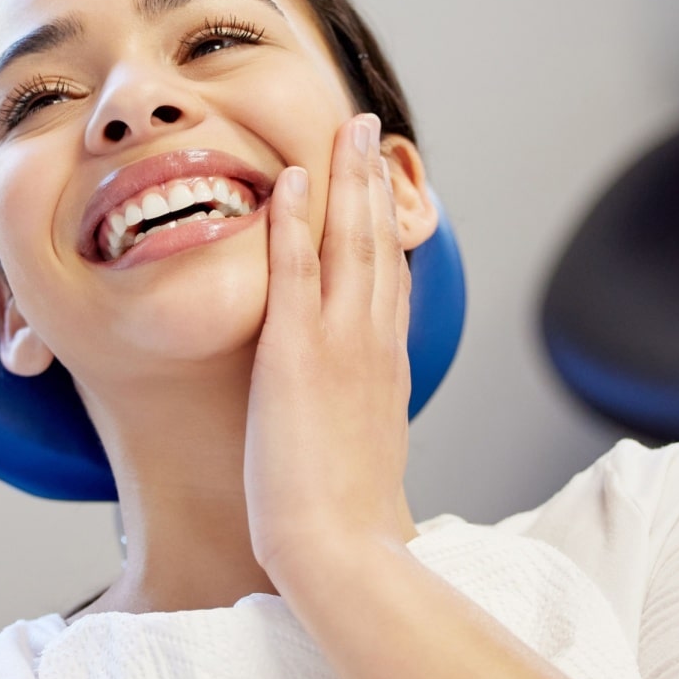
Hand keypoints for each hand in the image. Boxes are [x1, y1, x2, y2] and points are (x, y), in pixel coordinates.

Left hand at [245, 112, 415, 586]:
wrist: (340, 550)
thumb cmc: (346, 523)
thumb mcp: (364, 456)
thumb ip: (361, 420)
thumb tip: (357, 417)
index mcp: (387, 367)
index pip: (389, 279)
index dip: (386, 226)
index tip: (381, 185)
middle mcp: (372, 344)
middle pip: (378, 243)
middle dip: (373, 180)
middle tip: (368, 128)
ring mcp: (339, 345)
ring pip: (348, 241)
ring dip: (345, 178)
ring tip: (342, 130)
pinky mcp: (296, 354)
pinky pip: (294, 270)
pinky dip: (293, 219)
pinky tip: (289, 178)